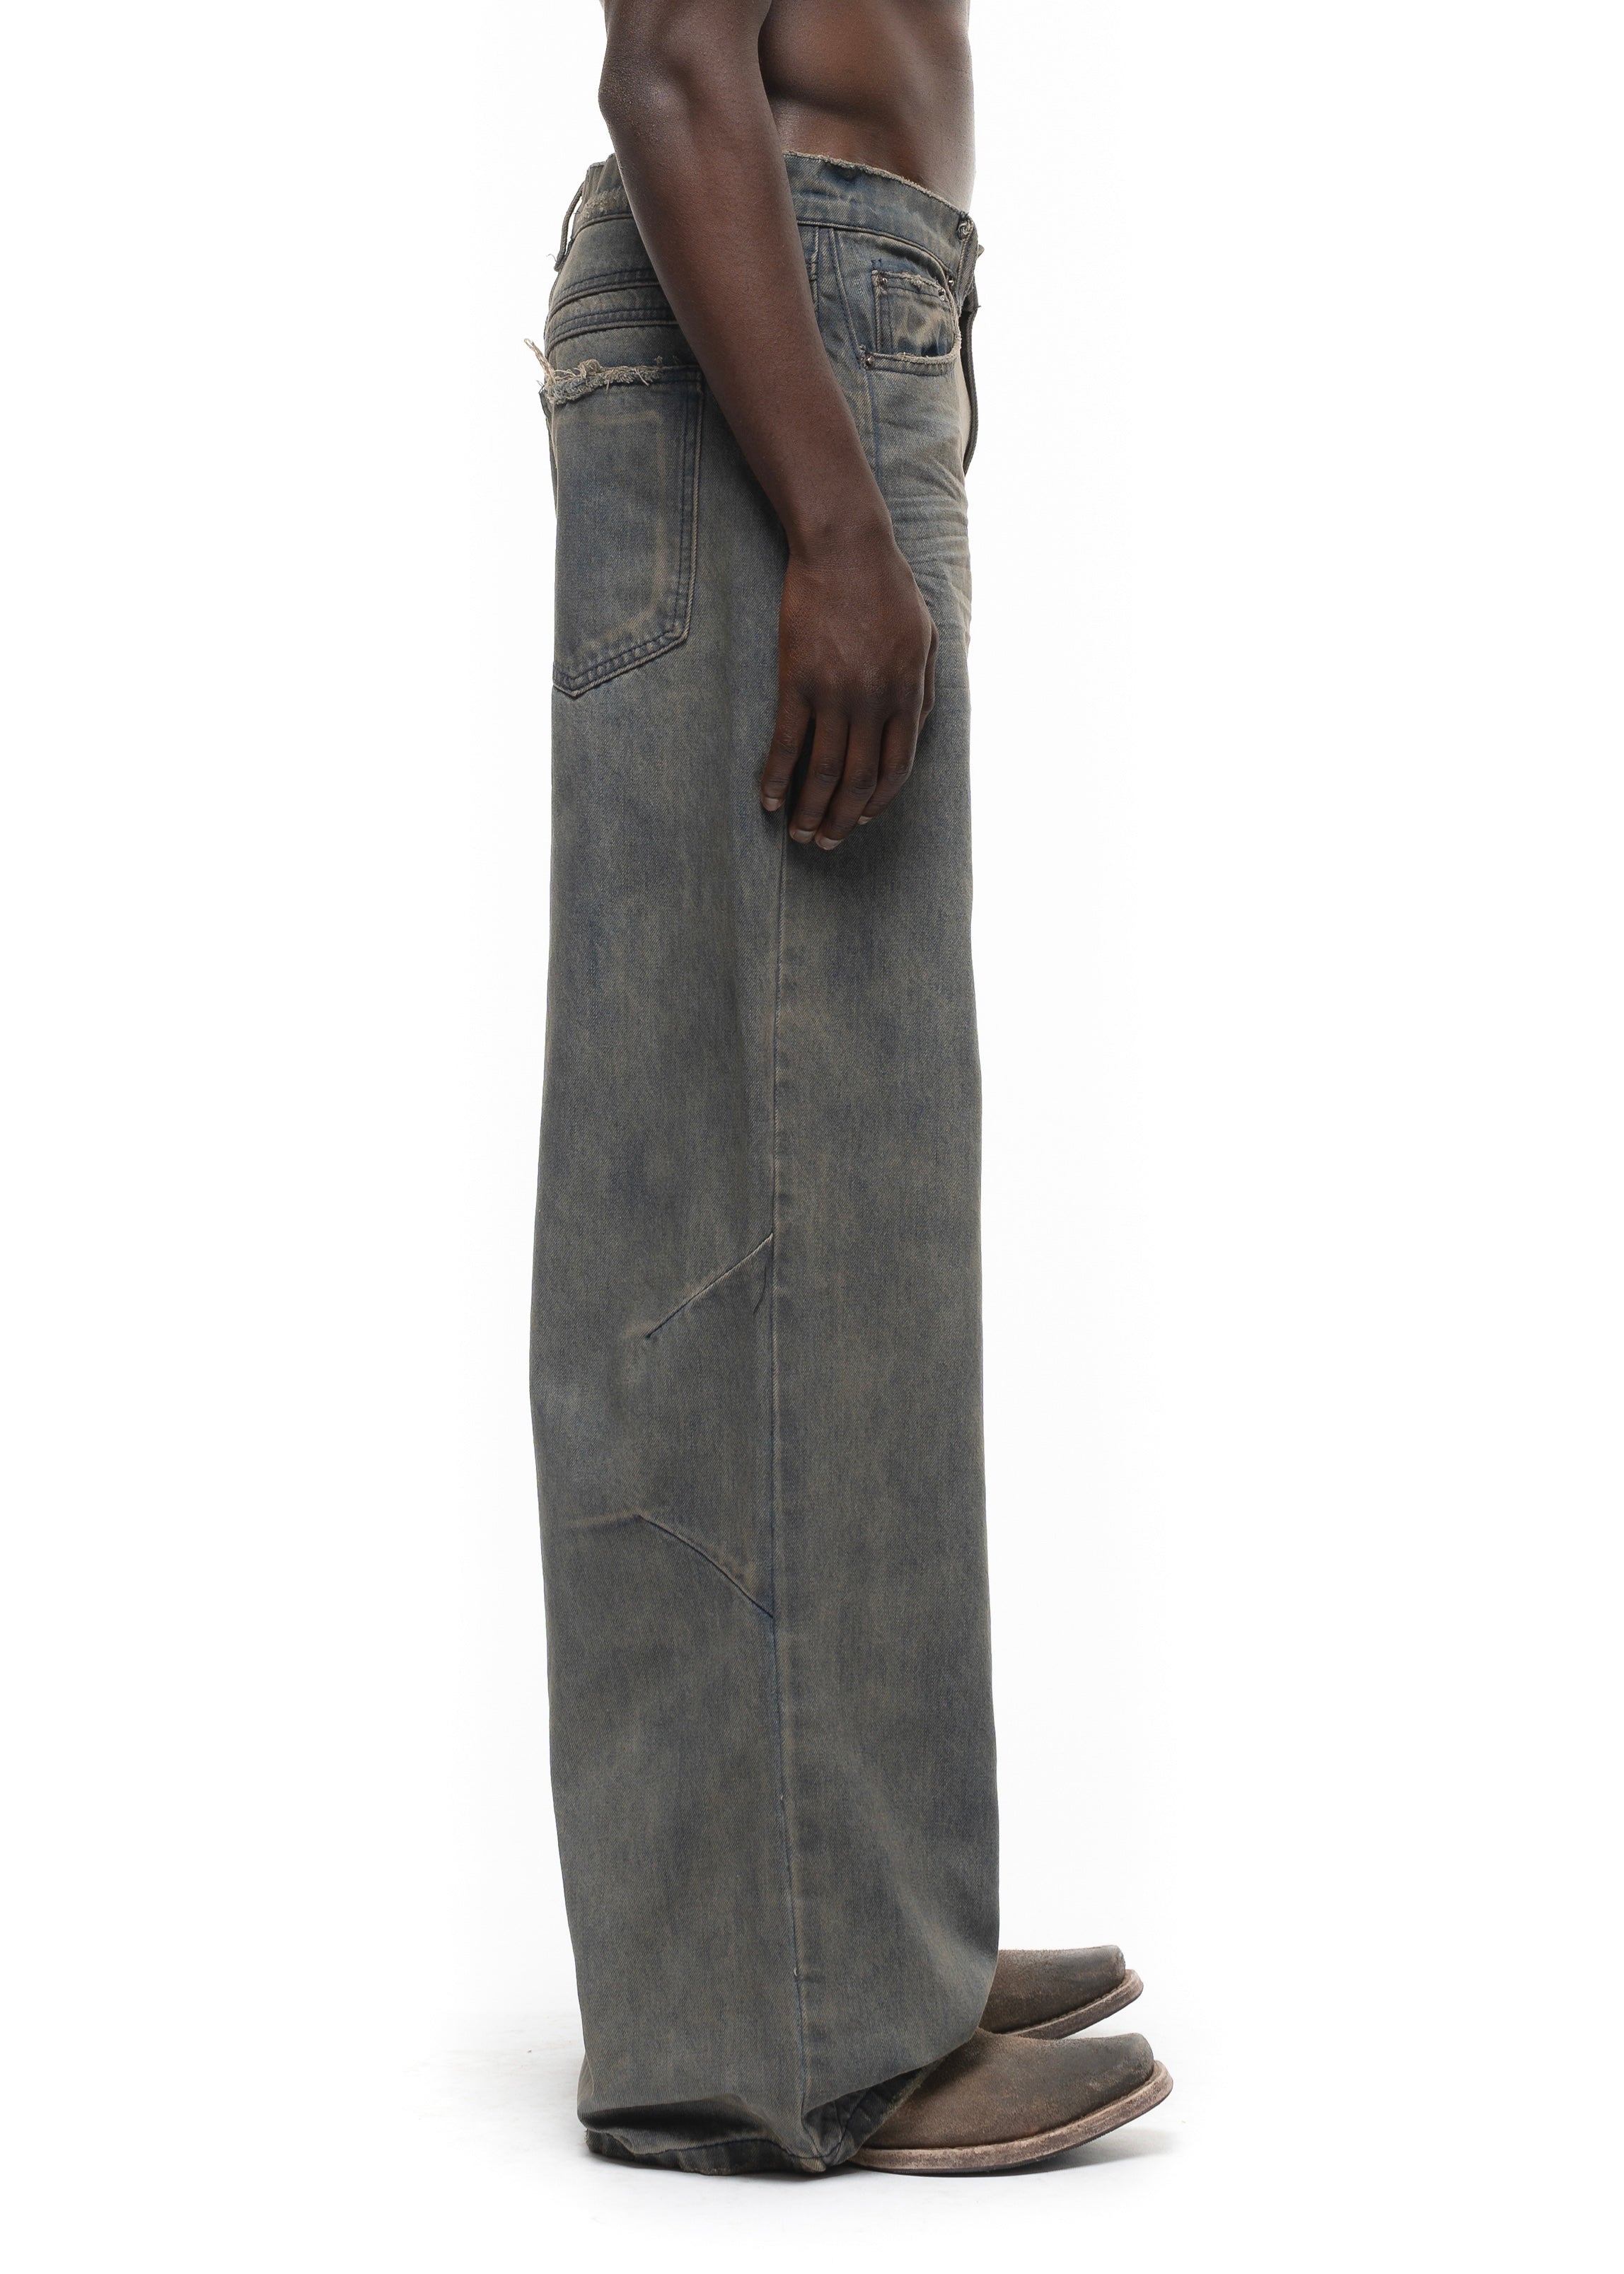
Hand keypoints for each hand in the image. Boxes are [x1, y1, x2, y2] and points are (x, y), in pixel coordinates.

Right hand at [759, 521, 937, 847]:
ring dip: (810, 809)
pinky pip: (786, 741)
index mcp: (907, 693)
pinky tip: (767, 800)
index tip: (862, 820)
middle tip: (825, 843)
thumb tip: (918, 729)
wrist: (845, 548)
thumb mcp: (926, 636)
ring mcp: (835, 693)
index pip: (897, 767)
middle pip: (860, 780)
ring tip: (798, 834)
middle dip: (842, 820)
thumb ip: (924, 687)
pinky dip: (777, 776)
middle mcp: (874, 700)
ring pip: (824, 770)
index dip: (880, 802)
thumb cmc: (888, 589)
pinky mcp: (798, 680)